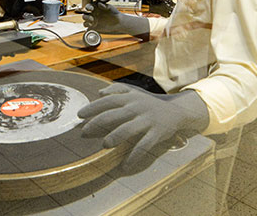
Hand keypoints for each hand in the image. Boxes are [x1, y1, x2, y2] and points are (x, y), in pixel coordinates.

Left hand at [78, 83, 208, 169]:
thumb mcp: (135, 92)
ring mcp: (147, 120)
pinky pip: (144, 146)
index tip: (80, 115)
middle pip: (114, 114)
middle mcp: (137, 107)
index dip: (93, 107)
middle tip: (85, 132)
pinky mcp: (157, 133)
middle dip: (97, 123)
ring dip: (114, 137)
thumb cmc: (149, 103)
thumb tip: (99, 92)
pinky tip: (125, 166)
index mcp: (130, 98)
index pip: (108, 101)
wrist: (177, 110)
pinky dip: (134, 157)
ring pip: (128, 129)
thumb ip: (117, 90)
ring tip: (105, 144)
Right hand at [82, 1, 145, 35]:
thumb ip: (105, 6)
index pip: (89, 6)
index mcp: (95, 7)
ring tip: (92, 21)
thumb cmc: (114, 13)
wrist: (118, 22)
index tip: (91, 9)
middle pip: (85, 14)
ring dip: (86, 21)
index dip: (88, 7)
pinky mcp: (93, 27)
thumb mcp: (110, 8)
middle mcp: (93, 13)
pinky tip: (91, 26)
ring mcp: (92, 20)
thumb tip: (99, 4)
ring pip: (85, 20)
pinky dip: (87, 26)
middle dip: (86, 16)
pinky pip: (87, 27)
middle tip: (92, 18)